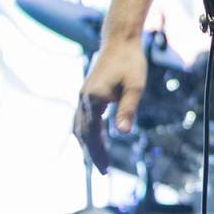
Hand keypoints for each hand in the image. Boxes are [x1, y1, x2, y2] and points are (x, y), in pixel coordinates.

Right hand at [73, 38, 147, 173]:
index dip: (97, 153)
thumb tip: (122, 133)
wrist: (119, 41)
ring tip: (98, 160)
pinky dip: (87, 133)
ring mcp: (83, 96)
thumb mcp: (135, 86)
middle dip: (91, 153)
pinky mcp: (87, 93)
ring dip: (87, 144)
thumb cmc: (130, 62)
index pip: (92, 133)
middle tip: (103, 172)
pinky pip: (82, 118)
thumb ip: (127, 109)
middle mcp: (83, 99)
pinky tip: (96, 140)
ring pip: (79, 127)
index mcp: (93, 99)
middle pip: (83, 133)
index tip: (105, 169)